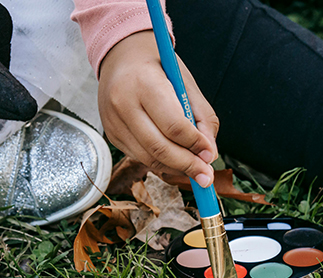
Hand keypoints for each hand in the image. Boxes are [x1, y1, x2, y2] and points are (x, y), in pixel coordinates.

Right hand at [98, 31, 217, 186]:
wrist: (122, 56)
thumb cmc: (159, 67)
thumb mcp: (186, 83)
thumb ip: (203, 118)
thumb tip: (210, 154)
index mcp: (144, 83)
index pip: (173, 125)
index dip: (195, 144)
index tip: (210, 155)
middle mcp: (123, 103)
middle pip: (159, 148)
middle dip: (187, 165)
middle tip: (206, 176)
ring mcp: (113, 121)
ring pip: (148, 158)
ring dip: (175, 168)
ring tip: (195, 171)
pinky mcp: (111, 134)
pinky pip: (139, 157)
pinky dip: (161, 163)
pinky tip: (176, 161)